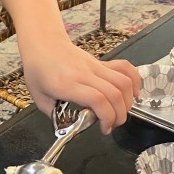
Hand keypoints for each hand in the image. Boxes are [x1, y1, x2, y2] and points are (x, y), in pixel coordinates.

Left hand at [21, 38, 140, 134]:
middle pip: (114, 93)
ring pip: (123, 81)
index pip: (97, 99)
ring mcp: (95, 66)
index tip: (104, 129)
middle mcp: (84, 73)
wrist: (43, 44)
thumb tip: (72, 129)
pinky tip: (132, 94)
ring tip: (120, 112)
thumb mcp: (39, 99)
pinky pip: (125, 68)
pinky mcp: (102, 62)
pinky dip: (134, 82)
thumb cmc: (38, 71)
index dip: (106, 117)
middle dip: (119, 116)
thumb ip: (55, 116)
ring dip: (128, 102)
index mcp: (67, 84)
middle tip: (112, 125)